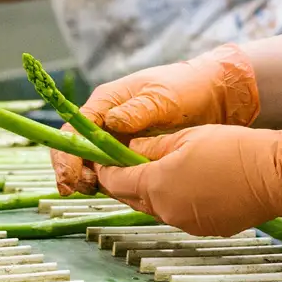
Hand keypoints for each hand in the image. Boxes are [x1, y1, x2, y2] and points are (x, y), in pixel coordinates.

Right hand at [51, 45, 260, 194]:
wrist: (213, 97)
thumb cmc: (187, 89)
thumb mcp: (163, 97)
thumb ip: (138, 110)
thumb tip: (112, 121)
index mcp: (108, 101)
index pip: (75, 129)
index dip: (68, 154)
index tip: (71, 176)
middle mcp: (107, 118)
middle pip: (76, 147)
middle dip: (72, 169)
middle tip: (77, 190)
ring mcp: (119, 136)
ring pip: (92, 161)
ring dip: (88, 178)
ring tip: (91, 192)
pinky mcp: (131, 151)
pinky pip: (113, 168)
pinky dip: (107, 181)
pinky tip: (112, 192)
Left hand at [93, 124, 281, 237]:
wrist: (274, 176)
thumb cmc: (231, 149)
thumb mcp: (185, 138)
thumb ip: (151, 146)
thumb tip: (128, 150)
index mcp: (156, 185)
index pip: (115, 181)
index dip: (104, 168)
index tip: (101, 157)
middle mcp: (166, 210)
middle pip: (130, 198)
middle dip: (123, 181)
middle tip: (122, 162)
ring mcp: (184, 224)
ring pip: (154, 207)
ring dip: (149, 190)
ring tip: (158, 168)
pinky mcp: (203, 230)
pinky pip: (177, 214)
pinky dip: (174, 199)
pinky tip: (187, 182)